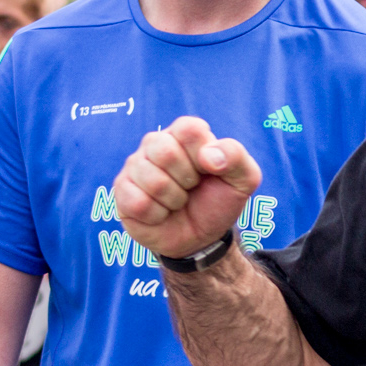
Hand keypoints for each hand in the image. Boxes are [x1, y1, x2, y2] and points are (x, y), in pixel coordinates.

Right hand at [113, 117, 262, 259]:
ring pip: (153, 180)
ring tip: (178, 201)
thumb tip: (208, 156)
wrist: (202, 237)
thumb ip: (236, 157)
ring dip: (174, 200)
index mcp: (185, 134)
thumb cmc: (218, 201)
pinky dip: (158, 215)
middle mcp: (156, 143)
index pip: (189, 129)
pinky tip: (161, 213)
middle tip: (192, 187)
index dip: (204, 154)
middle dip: (188, 179)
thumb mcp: (243, 180)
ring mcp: (135, 166)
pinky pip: (138, 202)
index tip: (210, 170)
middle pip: (164, 151)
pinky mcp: (122, 191)